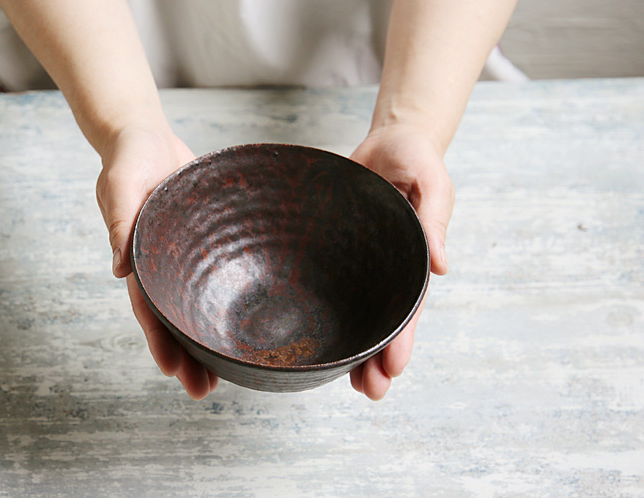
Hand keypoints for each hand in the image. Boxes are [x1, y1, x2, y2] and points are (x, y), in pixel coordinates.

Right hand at [96, 124, 218, 398]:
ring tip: (226, 375)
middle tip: (204, 391)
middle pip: (176, 318)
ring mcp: (185, 256)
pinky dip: (223, 302)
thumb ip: (119, 221)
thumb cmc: (128, 158)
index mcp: (139, 258)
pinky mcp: (206, 242)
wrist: (147, 137)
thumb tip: (117, 269)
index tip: (173, 371)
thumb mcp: (121, 184)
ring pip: (197, 305)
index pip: (150, 309)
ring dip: (208, 338)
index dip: (160, 341)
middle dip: (187, 356)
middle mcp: (163, 264)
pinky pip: (216, 277)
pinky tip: (240, 322)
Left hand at [348, 124, 454, 399]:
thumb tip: (442, 267)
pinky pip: (325, 285)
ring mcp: (357, 263)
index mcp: (412, 257)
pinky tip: (311, 336)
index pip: (408, 306)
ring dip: (351, 347)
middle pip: (379, 320)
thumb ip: (435, 217)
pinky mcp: (332, 251)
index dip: (402, 338)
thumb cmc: (415, 156)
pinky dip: (321, 312)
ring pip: (352, 313)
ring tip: (344, 382)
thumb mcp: (431, 179)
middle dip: (376, 357)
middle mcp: (384, 268)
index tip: (394, 369)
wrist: (387, 141)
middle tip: (369, 391)